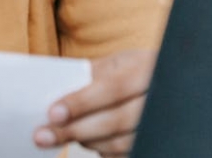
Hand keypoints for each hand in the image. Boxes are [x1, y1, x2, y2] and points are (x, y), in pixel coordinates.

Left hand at [32, 48, 155, 157]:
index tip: (52, 113)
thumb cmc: (135, 71)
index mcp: (148, 69)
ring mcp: (163, 125)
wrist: (168, 83)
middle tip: (43, 136)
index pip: (113, 88)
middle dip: (76, 129)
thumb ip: (91, 74)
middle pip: (116, 121)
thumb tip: (54, 90)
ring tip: (62, 135)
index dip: (82, 102)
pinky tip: (87, 142)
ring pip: (121, 143)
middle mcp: (160, 98)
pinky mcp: (158, 144)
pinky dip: (102, 151)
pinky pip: (126, 155)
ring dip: (86, 141)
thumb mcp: (118, 62)